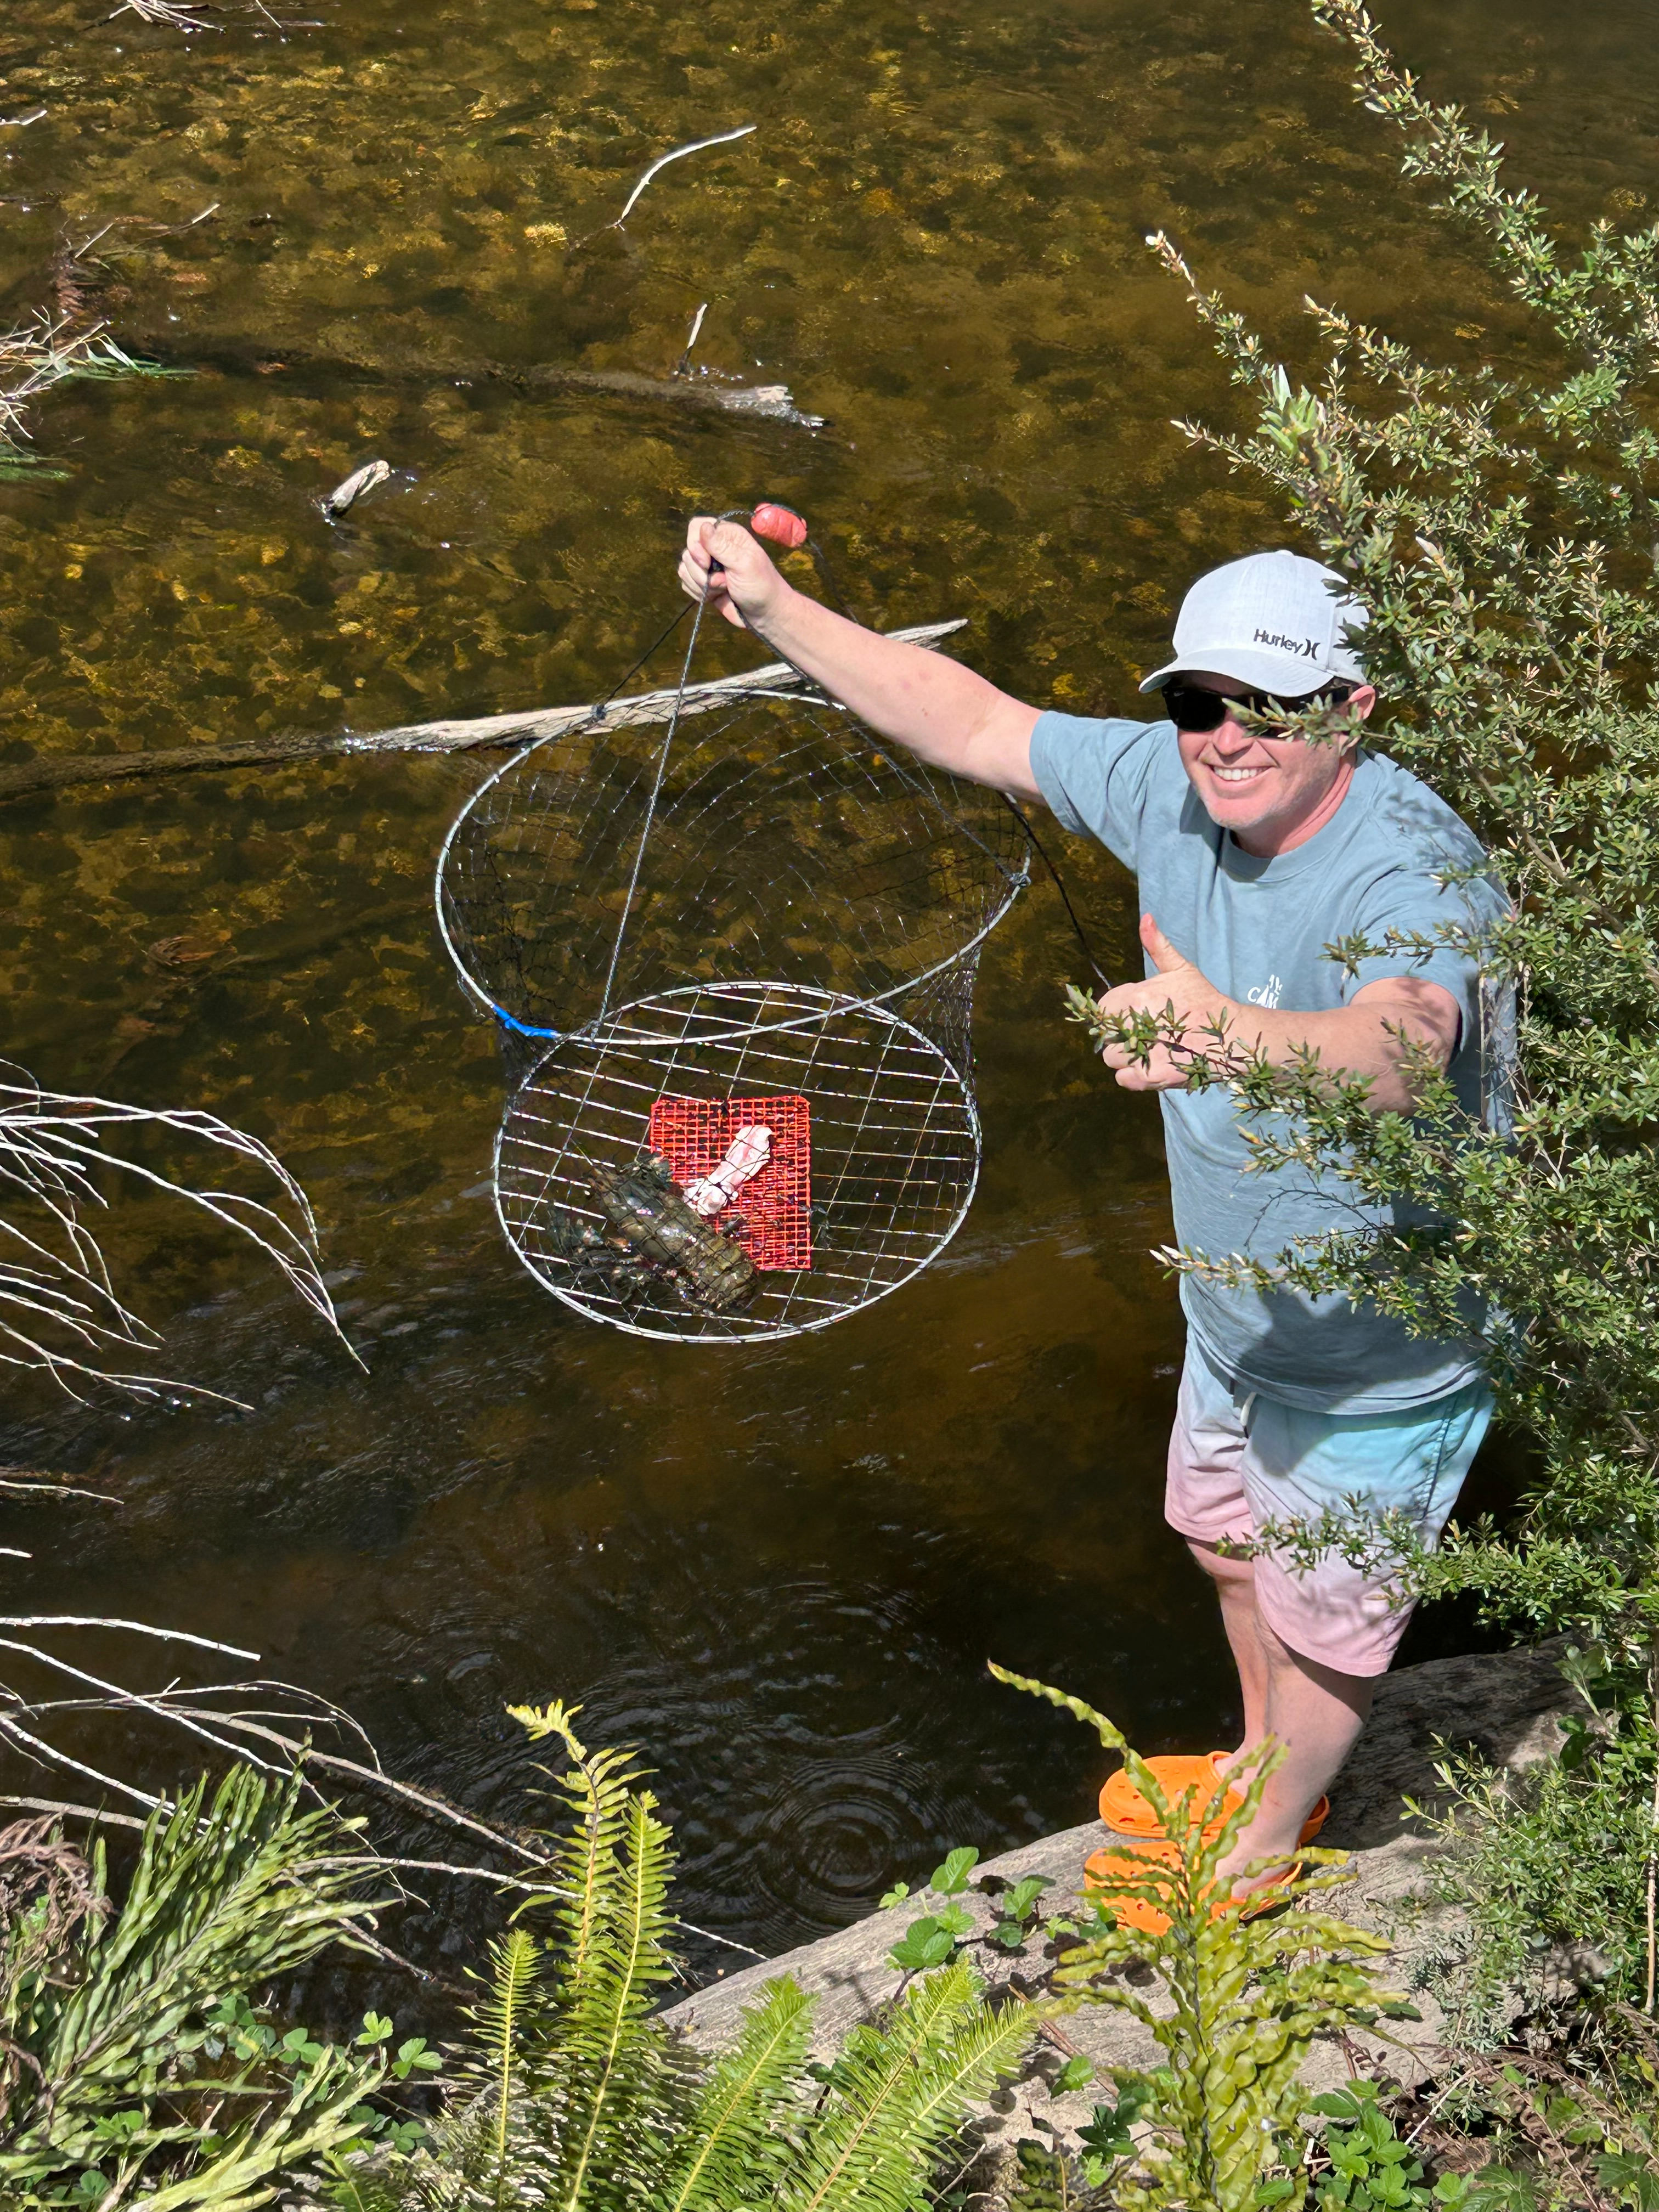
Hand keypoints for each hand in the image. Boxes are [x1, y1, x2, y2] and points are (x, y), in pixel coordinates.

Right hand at [677, 517, 789, 632]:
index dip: (695, 545)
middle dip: (701, 572)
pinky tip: (715, 596)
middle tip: (723, 582)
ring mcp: (707, 566)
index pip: (696, 527)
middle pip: (688, 551)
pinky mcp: (703, 583)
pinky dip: (698, 593)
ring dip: (701, 585)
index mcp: (727, 535)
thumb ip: (722, 546)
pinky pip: (686, 584)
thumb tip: (703, 526)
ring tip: (723, 589)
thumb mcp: (744, 564)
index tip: (706, 563)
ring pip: (685, 569)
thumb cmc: (760, 586)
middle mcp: (714, 547)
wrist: (764, 615)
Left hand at [1092, 913, 1234, 1089]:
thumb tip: (1146, 918)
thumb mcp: (1181, 969)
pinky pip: (1122, 1079)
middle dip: (1119, 1036)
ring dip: (1125, 1057)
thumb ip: (1158, 945)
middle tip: (1145, 1035)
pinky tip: (1150, 1066)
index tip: (1133, 1017)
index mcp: (1137, 995)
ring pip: (1111, 1058)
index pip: (1102, 1009)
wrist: (1231, 1035)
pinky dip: (1132, 1076)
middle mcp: (1135, 1022)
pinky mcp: (1150, 1075)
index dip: (1114, 1014)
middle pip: (1104, 1036)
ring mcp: (1142, 1051)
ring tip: (1149, 1050)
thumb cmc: (1204, 1000)